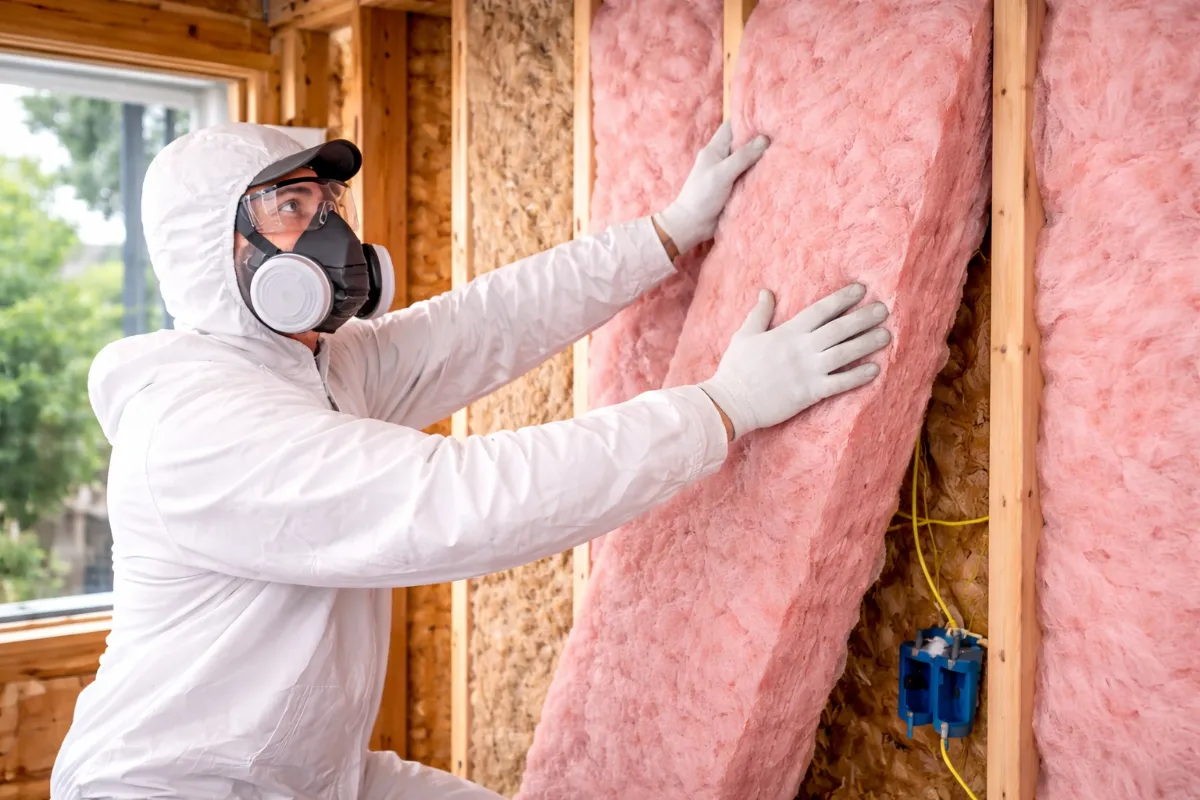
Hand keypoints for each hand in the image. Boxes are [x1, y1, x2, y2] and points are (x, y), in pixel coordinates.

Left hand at [654, 121, 769, 253]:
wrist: (691, 225)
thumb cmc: (702, 196)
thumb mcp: (722, 173)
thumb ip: (742, 157)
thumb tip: (764, 139)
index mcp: (715, 149)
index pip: (732, 127)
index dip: (748, 120)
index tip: (768, 115)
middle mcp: (722, 159)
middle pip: (743, 143)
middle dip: (759, 139)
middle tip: (782, 134)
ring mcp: (728, 174)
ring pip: (748, 161)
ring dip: (761, 158)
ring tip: (784, 150)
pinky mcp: (733, 188)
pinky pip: (749, 177)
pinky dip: (759, 174)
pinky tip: (775, 171)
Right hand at [698, 285, 890, 438]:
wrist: (731, 402)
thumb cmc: (736, 369)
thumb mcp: (745, 335)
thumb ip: (759, 313)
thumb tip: (765, 291)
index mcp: (787, 332)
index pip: (820, 310)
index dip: (842, 298)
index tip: (861, 289)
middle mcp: (801, 348)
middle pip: (839, 328)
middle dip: (863, 317)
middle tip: (884, 309)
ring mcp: (807, 370)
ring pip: (845, 353)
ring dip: (867, 343)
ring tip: (886, 335)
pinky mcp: (810, 392)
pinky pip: (840, 383)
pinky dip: (858, 376)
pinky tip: (875, 369)